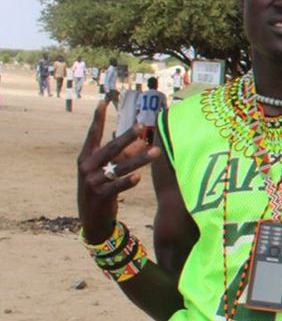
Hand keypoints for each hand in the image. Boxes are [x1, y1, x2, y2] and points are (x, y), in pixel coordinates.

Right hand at [76, 100, 159, 242]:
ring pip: (119, 167)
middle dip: (127, 136)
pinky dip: (127, 182)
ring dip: (139, 159)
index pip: (92, 134)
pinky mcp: (100, 195)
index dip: (98, 118)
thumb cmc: (102, 187)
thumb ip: (122, 155)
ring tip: (156, 152)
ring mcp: (92, 181)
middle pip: (110, 148)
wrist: (91, 218)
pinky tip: (138, 177)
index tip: (103, 102)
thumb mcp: (107, 170)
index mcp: (86, 157)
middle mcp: (87, 167)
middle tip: (141, 125)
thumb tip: (143, 140)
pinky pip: (116, 186)